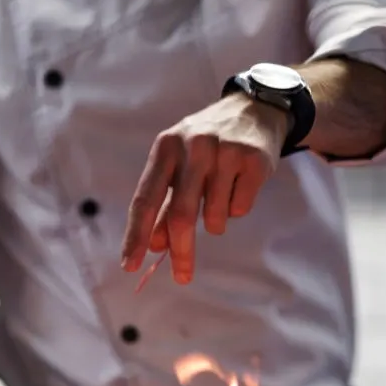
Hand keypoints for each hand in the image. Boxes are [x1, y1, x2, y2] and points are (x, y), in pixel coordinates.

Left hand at [120, 93, 287, 284]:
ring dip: (215, 222)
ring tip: (220, 195)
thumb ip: (165, 205)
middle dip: (181, 252)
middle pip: (182, 216)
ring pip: (215, 218)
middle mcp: (193, 146)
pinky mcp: (253, 160)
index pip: (146, 199)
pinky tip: (239, 184)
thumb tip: (155, 246)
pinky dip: (237, 208)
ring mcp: (225, 152)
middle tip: (182, 276)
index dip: (136, 235)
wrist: (255, 109)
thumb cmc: (207, 145)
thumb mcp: (179, 166)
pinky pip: (240, 209)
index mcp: (165, 148)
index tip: (130, 264)